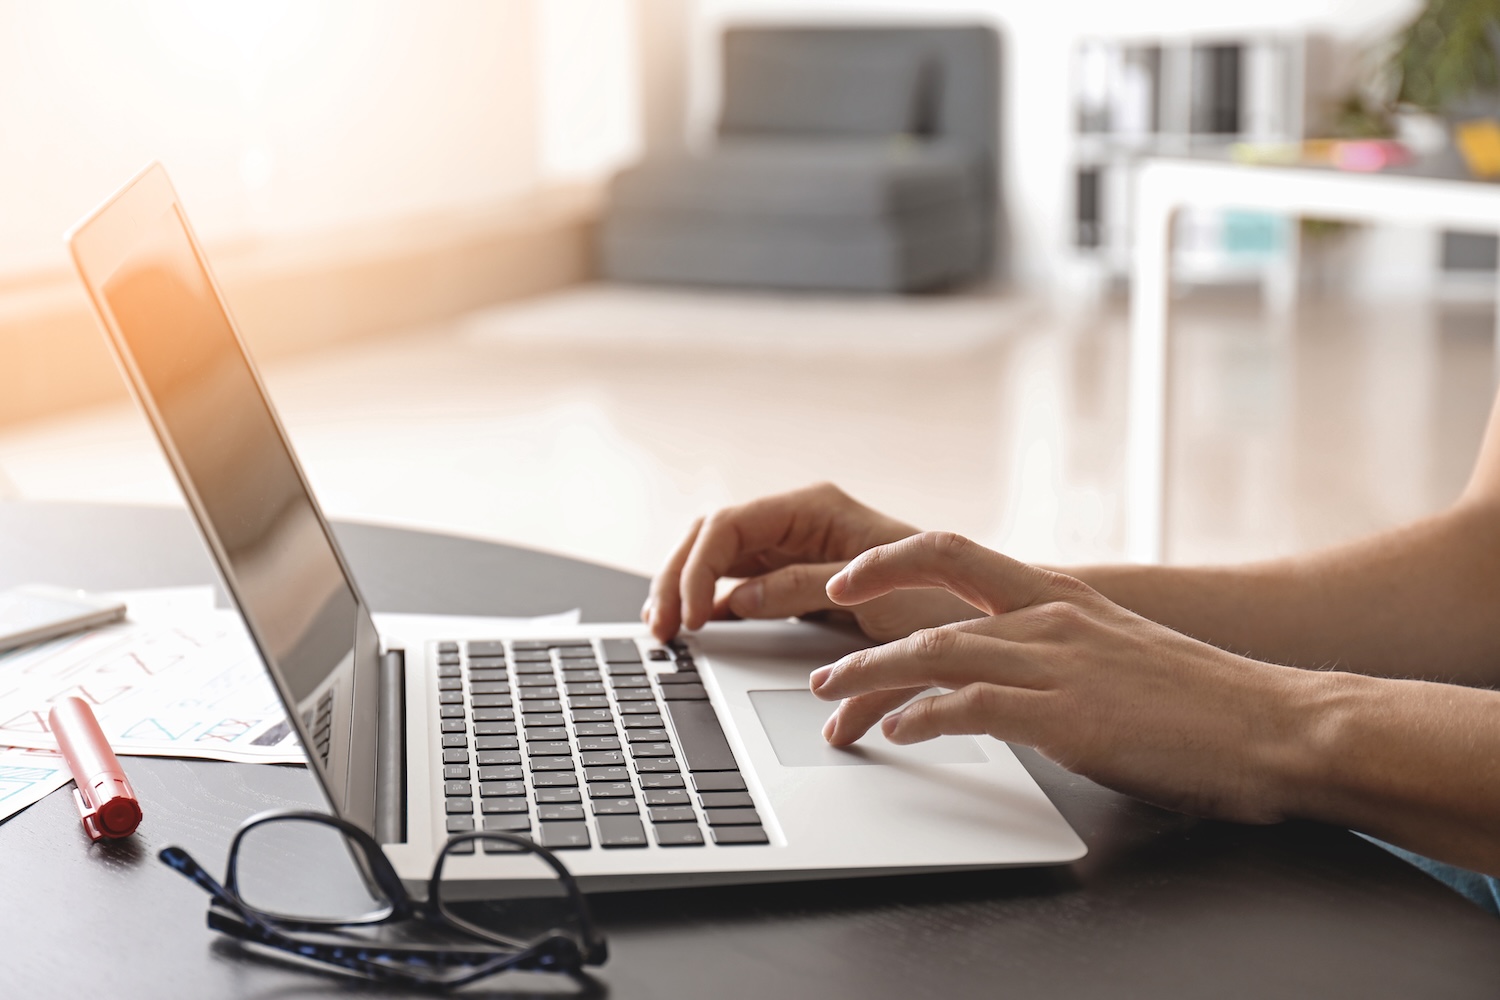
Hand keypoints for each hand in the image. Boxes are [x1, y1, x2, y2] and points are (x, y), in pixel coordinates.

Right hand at [644, 483, 978, 642]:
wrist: (985, 616)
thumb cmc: (941, 593)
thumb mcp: (869, 593)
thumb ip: (798, 588)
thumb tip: (735, 599)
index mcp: (811, 508)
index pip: (727, 525)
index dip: (697, 569)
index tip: (691, 615)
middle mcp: (797, 520)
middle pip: (710, 538)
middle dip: (676, 579)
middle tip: (660, 627)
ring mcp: (794, 548)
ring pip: (717, 559)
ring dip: (685, 590)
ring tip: (666, 630)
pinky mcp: (798, 578)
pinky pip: (739, 583)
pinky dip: (713, 605)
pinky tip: (699, 630)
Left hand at [810, 531, 1322, 824]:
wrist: (1276, 726)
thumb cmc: (1202, 699)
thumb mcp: (1115, 651)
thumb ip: (1056, 649)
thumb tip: (1003, 669)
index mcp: (1060, 595)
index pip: (953, 553)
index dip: (889, 562)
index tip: (845, 579)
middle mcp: (1051, 617)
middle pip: (927, 611)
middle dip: (860, 638)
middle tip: (819, 672)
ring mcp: (1058, 663)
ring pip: (937, 654)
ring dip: (872, 679)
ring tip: (833, 705)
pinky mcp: (1068, 715)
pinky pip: (972, 707)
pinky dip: (923, 717)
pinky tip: (897, 732)